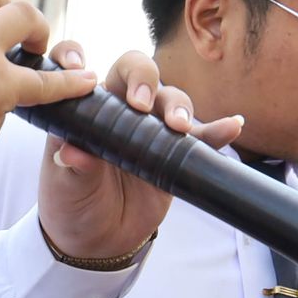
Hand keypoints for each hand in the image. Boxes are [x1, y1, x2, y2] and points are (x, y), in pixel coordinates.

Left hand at [36, 46, 245, 260]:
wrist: (98, 242)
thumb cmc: (72, 203)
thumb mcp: (65, 186)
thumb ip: (71, 167)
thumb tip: (73, 154)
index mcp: (86, 110)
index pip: (81, 70)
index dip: (77, 56)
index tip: (80, 66)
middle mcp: (119, 110)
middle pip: (138, 72)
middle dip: (144, 77)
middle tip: (143, 105)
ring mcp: (150, 129)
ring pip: (171, 99)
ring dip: (179, 107)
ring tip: (181, 127)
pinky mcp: (175, 153)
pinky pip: (202, 136)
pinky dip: (218, 130)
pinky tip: (232, 126)